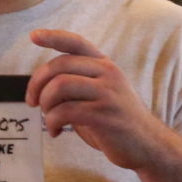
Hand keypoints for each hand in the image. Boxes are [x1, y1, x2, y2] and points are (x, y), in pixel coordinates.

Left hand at [26, 29, 174, 171]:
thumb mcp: (100, 94)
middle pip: (60, 65)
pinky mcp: (104, 115)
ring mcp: (108, 93)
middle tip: (33, 102)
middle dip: (37, 83)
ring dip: (45, 104)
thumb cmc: (116, 121)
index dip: (53, 37)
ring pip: (59, 86)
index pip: (76, 43)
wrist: (148, 145)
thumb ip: (77, 84)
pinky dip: (52, 122)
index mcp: (105, 65)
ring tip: (49, 118)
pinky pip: (65, 111)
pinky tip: (56, 131)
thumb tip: (41, 86)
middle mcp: (108, 73)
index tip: (34, 36)